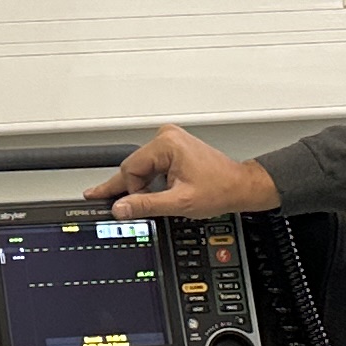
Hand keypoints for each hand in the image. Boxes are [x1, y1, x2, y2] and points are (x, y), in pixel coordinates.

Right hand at [85, 124, 279, 219]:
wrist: (240, 186)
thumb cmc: (220, 188)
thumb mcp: (180, 202)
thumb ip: (147, 205)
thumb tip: (121, 208)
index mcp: (167, 144)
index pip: (131, 169)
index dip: (127, 191)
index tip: (105, 201)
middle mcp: (167, 137)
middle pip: (134, 168)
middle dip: (133, 189)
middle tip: (118, 206)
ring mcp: (170, 141)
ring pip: (142, 168)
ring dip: (143, 186)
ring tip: (150, 200)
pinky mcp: (174, 148)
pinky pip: (151, 166)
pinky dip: (150, 182)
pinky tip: (154, 193)